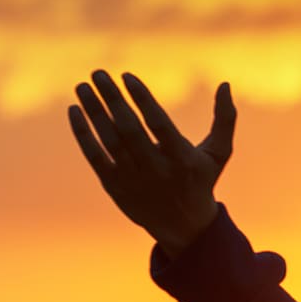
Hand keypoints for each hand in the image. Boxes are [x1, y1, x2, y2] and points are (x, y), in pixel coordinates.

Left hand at [68, 69, 236, 256]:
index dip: (142, 98)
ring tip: (83, 87)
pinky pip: (94, 156)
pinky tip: (75, 110)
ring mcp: (134, 180)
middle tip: (98, 73)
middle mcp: (157, 170)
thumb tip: (225, 84)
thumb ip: (225, 119)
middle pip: (129, 128)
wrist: (184, 227)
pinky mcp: (115, 187)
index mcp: (182, 159)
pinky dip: (83, 133)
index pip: (158, 123)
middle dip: (112, 98)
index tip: (127, 76)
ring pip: (109, 140)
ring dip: (93, 111)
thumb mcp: (218, 153)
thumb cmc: (200, 180)